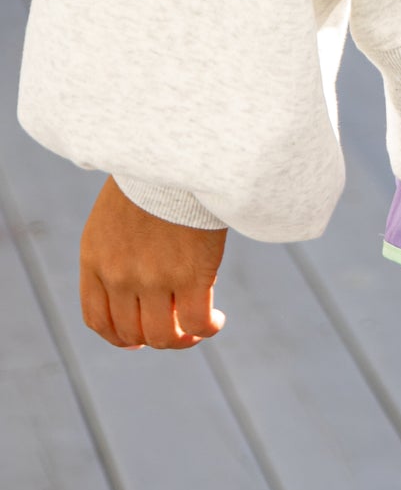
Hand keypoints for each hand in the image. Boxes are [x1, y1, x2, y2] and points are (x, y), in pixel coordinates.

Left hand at [79, 176, 227, 349]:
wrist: (178, 150)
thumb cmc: (153, 175)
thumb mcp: (116, 215)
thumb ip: (116, 250)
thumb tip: (135, 286)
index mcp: (96, 259)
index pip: (98, 319)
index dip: (120, 337)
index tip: (139, 339)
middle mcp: (118, 275)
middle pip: (132, 333)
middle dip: (154, 338)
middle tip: (177, 328)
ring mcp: (153, 279)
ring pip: (164, 335)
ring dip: (182, 339)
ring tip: (199, 327)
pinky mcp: (190, 276)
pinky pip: (197, 322)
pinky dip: (207, 328)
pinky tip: (217, 321)